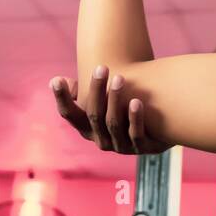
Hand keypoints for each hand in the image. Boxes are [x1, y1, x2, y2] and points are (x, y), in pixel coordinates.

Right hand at [50, 66, 172, 154]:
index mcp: (87, 128)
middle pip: (93, 115)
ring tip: (119, 79)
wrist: (158, 129)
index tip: (57, 80)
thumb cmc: (122, 108)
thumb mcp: (102, 101)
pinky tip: (136, 101)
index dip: (62, 99)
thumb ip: (82, 91)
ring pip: (113, 123)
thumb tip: (57, 80)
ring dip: (115, 100)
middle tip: (102, 67)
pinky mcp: (142, 148)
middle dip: (96, 90)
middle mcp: (101, 140)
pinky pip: (136, 134)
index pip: (69, 115)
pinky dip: (135, 118)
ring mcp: (121, 147)